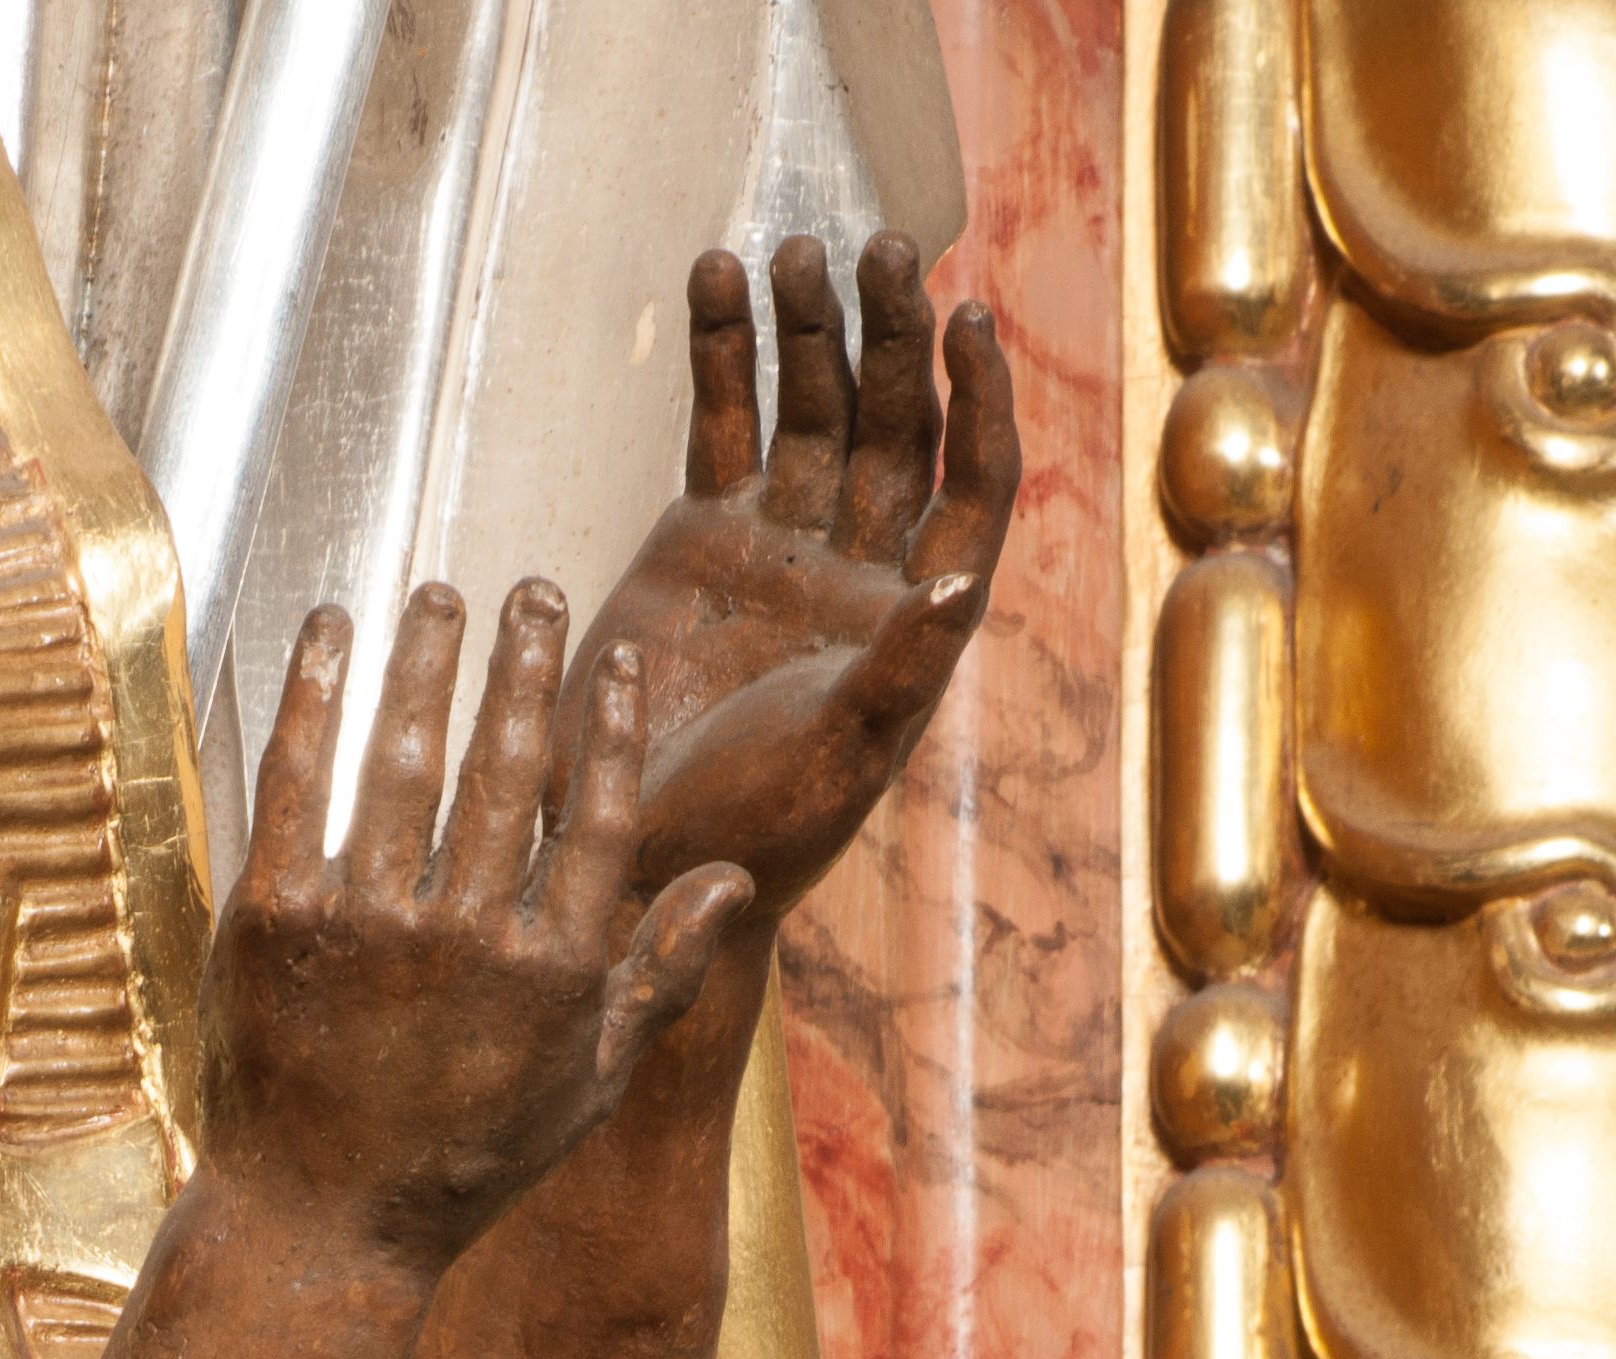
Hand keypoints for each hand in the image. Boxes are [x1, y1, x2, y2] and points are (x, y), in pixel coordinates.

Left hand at [199, 580, 750, 1270]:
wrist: (323, 1223)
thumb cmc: (466, 1160)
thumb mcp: (588, 1084)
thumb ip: (663, 974)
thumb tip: (734, 875)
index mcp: (552, 976)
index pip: (594, 818)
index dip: (607, 727)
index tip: (612, 659)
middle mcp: (466, 942)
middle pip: (505, 768)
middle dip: (522, 665)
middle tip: (529, 591)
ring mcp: (366, 927)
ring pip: (405, 756)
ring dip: (427, 658)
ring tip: (441, 593)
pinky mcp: (275, 919)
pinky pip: (296, 778)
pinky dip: (315, 693)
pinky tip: (330, 629)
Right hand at [553, 234, 1019, 925]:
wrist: (636, 852)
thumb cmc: (754, 831)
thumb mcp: (837, 760)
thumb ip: (899, 671)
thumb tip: (961, 583)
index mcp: (914, 620)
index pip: (973, 484)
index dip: (979, 400)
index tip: (968, 317)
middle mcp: (858, 568)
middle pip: (897, 423)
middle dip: (892, 334)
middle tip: (883, 249)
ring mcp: (779, 543)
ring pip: (812, 408)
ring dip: (810, 327)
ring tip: (794, 253)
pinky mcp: (701, 536)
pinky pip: (724, 423)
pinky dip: (725, 350)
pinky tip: (717, 273)